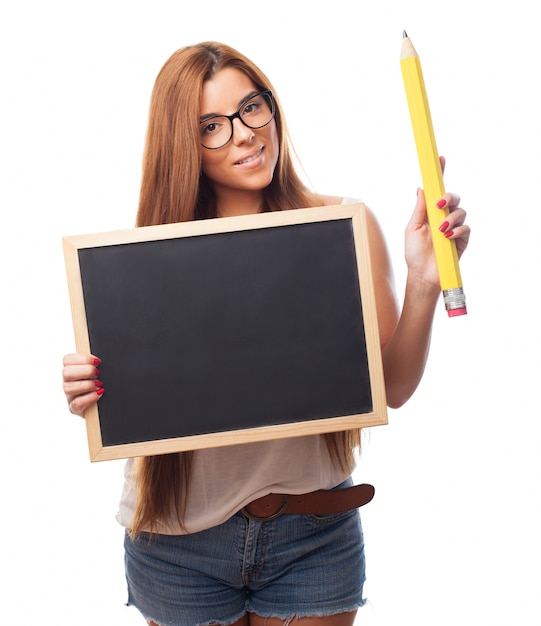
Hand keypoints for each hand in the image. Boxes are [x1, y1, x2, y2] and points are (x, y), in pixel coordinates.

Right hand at [62, 353, 103, 416]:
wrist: (106, 405)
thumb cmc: (102, 385)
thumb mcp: (99, 372)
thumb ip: (96, 364)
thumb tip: (99, 360)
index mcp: (72, 370)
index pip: (67, 359)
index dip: (83, 359)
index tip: (97, 361)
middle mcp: (68, 382)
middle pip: (66, 373)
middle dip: (86, 371)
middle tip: (98, 373)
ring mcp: (70, 396)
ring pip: (68, 388)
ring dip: (87, 385)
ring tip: (99, 385)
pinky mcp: (74, 408)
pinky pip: (77, 403)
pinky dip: (90, 397)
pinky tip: (99, 394)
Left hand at [405, 157, 469, 288]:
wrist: (423, 274)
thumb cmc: (414, 253)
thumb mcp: (412, 228)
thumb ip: (419, 209)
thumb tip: (421, 188)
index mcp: (430, 212)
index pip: (437, 190)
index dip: (439, 174)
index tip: (440, 158)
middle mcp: (444, 217)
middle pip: (453, 197)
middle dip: (448, 197)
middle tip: (439, 205)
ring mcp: (454, 227)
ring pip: (461, 211)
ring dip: (451, 218)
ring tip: (441, 231)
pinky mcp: (463, 239)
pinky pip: (466, 227)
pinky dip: (458, 230)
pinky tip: (448, 237)